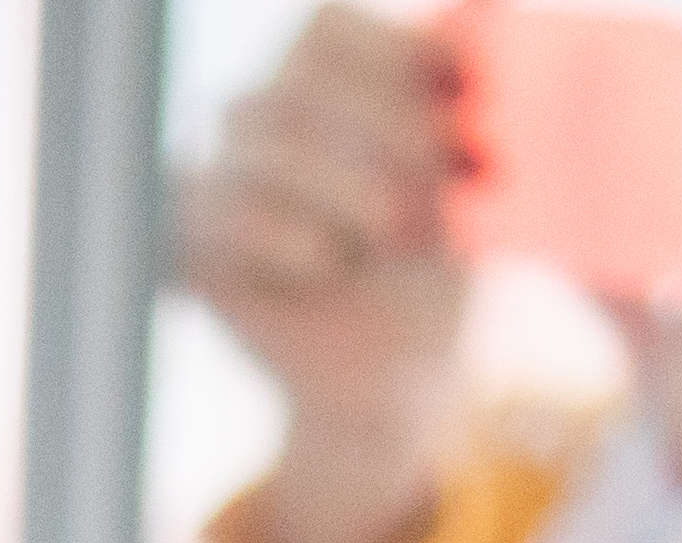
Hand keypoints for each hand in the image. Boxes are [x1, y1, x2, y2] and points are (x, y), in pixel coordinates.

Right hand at [182, 9, 469, 542]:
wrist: (398, 368)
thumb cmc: (440, 258)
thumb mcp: (471, 169)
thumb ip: (469, 97)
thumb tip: (490, 13)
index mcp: (326, 73)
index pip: (328, 25)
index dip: (393, 51)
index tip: (464, 93)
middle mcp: (264, 113)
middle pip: (301, 81)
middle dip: (388, 126)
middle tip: (450, 177)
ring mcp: (221, 175)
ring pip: (265, 141)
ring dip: (349, 187)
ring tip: (397, 236)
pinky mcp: (191, 244)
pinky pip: (221, 213)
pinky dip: (290, 237)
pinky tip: (331, 264)